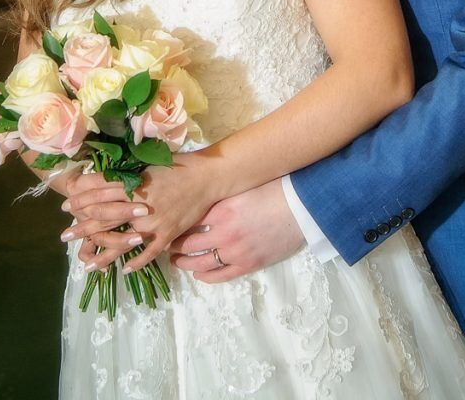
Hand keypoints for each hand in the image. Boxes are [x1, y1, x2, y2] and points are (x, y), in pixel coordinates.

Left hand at [60, 155, 216, 271]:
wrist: (206, 177)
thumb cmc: (177, 167)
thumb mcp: (149, 167)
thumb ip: (128, 176)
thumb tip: (104, 179)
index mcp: (134, 184)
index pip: (100, 191)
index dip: (82, 198)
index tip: (66, 205)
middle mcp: (139, 204)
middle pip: (104, 217)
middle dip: (82, 227)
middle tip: (65, 236)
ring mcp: (153, 222)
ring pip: (122, 241)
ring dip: (102, 254)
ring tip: (86, 264)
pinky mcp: (167, 233)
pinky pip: (149, 252)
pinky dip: (136, 262)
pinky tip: (124, 270)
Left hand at [170, 179, 304, 282]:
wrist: (299, 208)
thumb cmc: (272, 191)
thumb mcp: (241, 188)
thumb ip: (220, 196)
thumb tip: (201, 196)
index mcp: (221, 210)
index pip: (188, 221)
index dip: (175, 224)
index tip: (167, 224)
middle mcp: (223, 233)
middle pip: (189, 243)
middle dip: (174, 245)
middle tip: (166, 244)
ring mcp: (235, 251)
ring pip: (200, 262)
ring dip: (185, 263)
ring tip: (176, 260)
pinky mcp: (247, 264)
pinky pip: (221, 275)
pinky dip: (206, 276)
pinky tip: (198, 274)